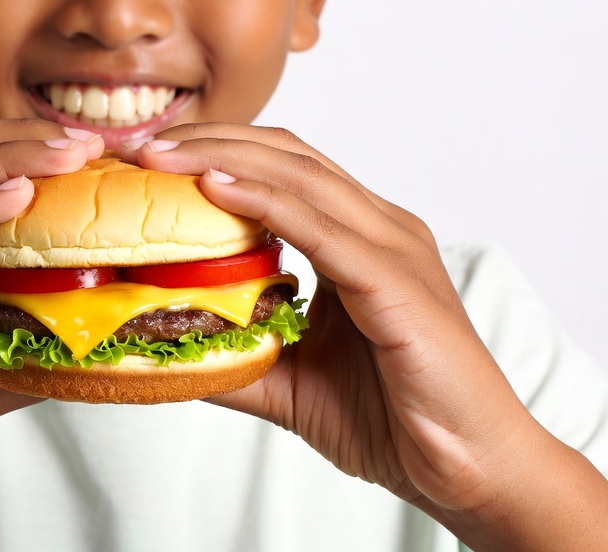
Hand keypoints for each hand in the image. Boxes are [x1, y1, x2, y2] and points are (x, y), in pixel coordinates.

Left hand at [126, 123, 607, 550]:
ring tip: (161, 157)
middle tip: (143, 148)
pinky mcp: (398, 281)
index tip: (153, 158)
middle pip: (287, 155)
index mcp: (361, 235)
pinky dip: (264, 202)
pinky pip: (321, 228)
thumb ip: (238, 353)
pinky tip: (215, 189)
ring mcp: (394, 246)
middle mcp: (380, 226)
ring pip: (300, 177)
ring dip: (224, 158)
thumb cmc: (393, 418)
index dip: (218, 150)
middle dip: (211, 141)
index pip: (283, 167)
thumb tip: (166, 346)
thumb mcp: (292, 379)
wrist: (472, 473)